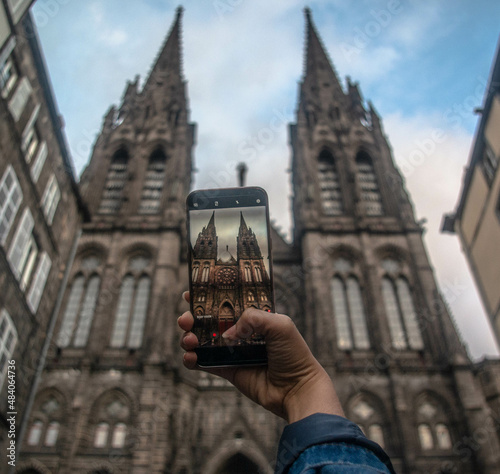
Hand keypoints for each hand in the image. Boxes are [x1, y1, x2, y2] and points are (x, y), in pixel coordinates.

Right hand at [178, 292, 343, 422]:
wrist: (297, 389)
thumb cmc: (294, 355)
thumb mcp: (279, 324)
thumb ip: (252, 317)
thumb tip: (228, 333)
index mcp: (255, 317)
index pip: (228, 302)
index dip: (209, 298)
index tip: (192, 293)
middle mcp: (242, 333)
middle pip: (210, 321)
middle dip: (193, 318)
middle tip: (186, 319)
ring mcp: (233, 352)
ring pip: (203, 341)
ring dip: (190, 338)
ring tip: (190, 340)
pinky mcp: (229, 371)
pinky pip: (205, 364)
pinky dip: (193, 360)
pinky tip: (190, 357)